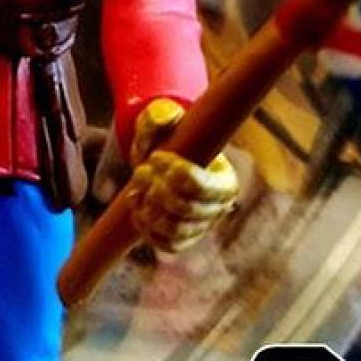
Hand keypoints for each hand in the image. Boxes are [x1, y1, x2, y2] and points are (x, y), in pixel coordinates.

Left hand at [128, 98, 238, 252]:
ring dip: (149, 209)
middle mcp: (218, 208)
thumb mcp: (160, 118)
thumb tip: (163, 119)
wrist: (155, 158)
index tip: (157, 157)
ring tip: (137, 188)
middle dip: (158, 190)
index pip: (208, 187)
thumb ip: (159, 115)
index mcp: (224, 179)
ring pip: (177, 230)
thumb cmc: (166, 136)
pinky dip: (147, 228)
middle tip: (141, 170)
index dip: (179, 175)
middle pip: (189, 209)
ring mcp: (200, 226)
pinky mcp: (182, 239)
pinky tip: (137, 206)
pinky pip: (168, 244)